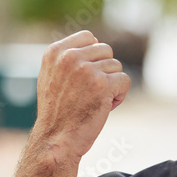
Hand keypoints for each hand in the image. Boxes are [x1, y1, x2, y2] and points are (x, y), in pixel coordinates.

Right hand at [33, 31, 130, 159]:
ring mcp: (86, 70)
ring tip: (94, 102)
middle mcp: (69, 57)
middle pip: (105, 50)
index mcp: (54, 52)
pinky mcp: (102, 84)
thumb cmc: (57, 113)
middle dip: (104, 71)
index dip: (94, 56)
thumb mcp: (51, 77)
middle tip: (90, 93)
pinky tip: (104, 107)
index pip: (88, 37)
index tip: (86, 77)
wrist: (56, 140)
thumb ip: (68, 58)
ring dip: (111, 85)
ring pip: (116, 66)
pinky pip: (125, 81)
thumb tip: (95, 40)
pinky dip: (119, 96)